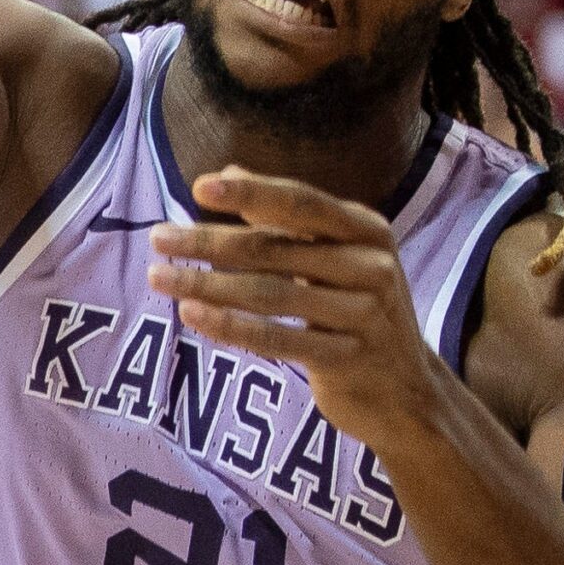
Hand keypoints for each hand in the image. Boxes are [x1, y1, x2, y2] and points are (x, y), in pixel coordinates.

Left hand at [145, 167, 446, 453]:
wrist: (406, 392)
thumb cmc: (356, 309)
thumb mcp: (335, 256)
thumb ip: (285, 217)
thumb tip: (227, 172)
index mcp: (367, 231)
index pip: (301, 203)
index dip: (250, 193)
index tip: (199, 187)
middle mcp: (372, 267)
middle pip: (274, 249)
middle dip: (209, 242)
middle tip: (157, 238)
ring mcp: (365, 315)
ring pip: (270, 294)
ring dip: (207, 284)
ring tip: (159, 277)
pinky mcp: (349, 360)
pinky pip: (278, 339)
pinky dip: (231, 327)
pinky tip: (192, 315)